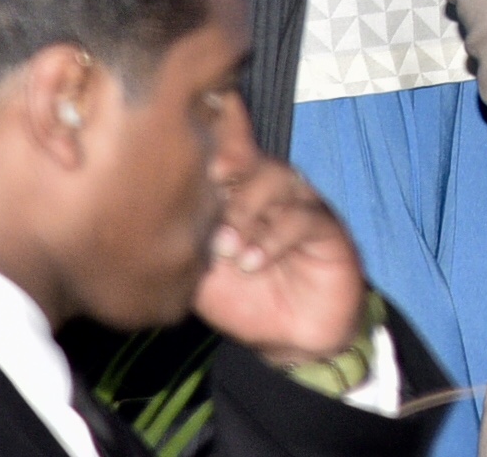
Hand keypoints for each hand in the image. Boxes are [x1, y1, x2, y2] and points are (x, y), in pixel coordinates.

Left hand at [193, 153, 370, 367]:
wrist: (292, 334)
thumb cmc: (246, 300)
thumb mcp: (205, 276)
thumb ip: (188, 248)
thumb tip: (159, 227)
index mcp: (239, 195)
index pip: (223, 159)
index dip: (206, 152)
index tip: (181, 160)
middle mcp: (271, 191)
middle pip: (249, 160)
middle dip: (223, 174)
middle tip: (201, 202)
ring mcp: (301, 205)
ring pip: (276, 180)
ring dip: (245, 208)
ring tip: (225, 246)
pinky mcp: (327, 228)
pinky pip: (301, 219)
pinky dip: (272, 240)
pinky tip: (251, 263)